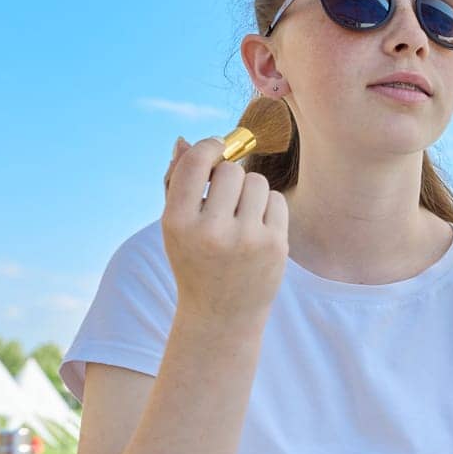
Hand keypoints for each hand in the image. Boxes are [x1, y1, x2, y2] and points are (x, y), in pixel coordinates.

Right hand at [161, 137, 288, 320]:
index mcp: (178, 223)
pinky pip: (277, 199)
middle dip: (229, 176)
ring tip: (240, 214)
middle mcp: (211, 231)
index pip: (195, 164)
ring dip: (250, 190)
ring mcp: (246, 239)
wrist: (222, 312)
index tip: (216, 147)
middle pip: (230, 170)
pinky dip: (268, 207)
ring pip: (257, 181)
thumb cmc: (195, 259)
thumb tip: (184, 140)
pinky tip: (256, 228)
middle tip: (224, 197)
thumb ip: (176, 182)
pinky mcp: (274, 245)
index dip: (209, 147)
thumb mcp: (175, 226)